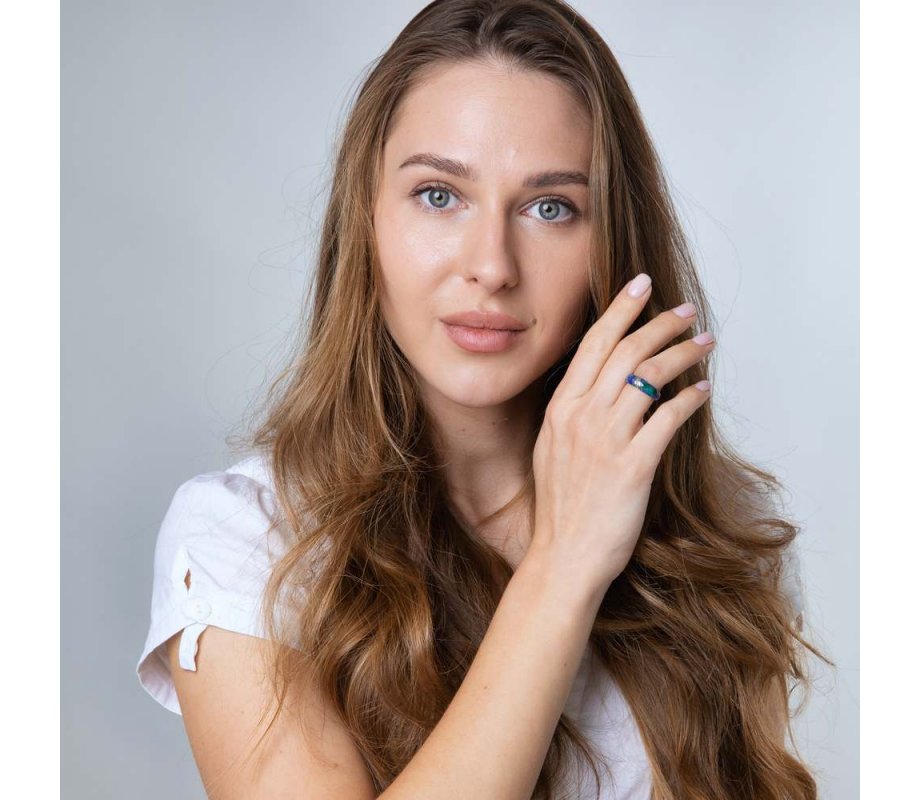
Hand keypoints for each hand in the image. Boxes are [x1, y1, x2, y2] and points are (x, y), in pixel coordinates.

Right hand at [527, 273, 714, 595]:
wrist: (563, 556)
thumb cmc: (561, 507)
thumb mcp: (552, 449)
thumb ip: (573, 415)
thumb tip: (603, 386)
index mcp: (560, 408)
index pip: (593, 344)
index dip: (620, 309)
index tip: (641, 284)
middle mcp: (580, 416)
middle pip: (626, 351)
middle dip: (660, 323)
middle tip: (686, 311)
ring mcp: (605, 440)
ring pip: (650, 377)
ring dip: (683, 353)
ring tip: (705, 343)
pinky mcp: (632, 466)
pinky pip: (668, 419)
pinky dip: (689, 398)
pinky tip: (703, 390)